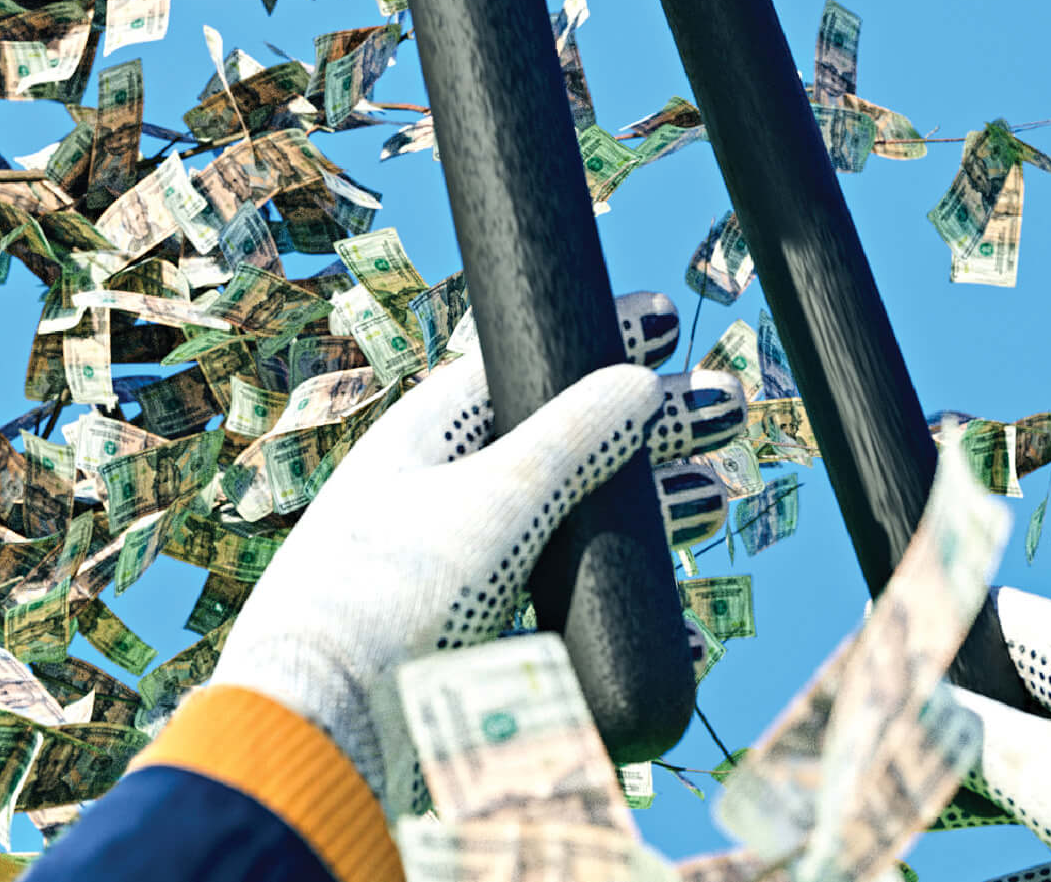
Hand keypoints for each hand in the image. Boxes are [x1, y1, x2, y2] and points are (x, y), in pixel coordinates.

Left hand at [212, 291, 742, 816]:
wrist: (321, 730)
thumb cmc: (392, 594)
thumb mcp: (498, 497)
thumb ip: (576, 436)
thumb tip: (639, 382)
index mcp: (435, 429)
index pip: (531, 363)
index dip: (600, 341)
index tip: (661, 320)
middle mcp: (449, 488)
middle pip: (570, 443)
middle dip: (653, 430)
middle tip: (729, 410)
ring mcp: (464, 566)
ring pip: (577, 526)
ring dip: (651, 515)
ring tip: (717, 505)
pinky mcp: (476, 640)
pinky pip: (566, 608)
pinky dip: (625, 606)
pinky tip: (679, 623)